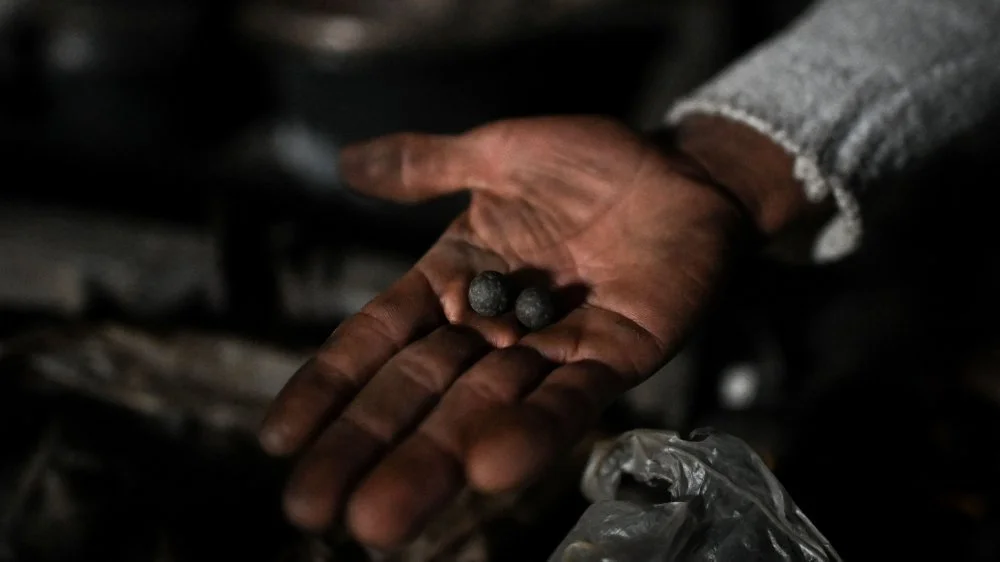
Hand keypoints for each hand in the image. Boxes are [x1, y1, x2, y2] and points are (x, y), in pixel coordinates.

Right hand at [259, 116, 758, 547]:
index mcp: (451, 280)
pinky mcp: (612, 358)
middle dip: (365, 448)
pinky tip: (490, 470)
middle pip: (418, 392)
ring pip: (482, 410)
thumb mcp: (497, 153)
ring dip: (432, 463)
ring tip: (379, 518)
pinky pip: (568, 400)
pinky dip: (532, 431)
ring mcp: (549, 349)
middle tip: (312, 510)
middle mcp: (490, 327)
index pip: (378, 339)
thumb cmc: (589, 160)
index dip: (331, 384)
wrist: (685, 168)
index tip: (279, 438)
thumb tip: (344, 162)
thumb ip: (426, 165)